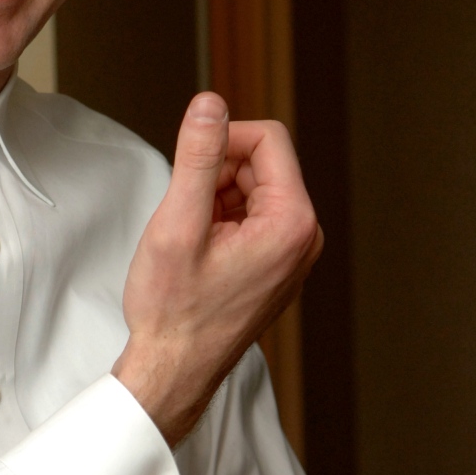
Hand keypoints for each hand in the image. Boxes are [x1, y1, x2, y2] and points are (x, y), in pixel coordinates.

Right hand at [114, 93, 321, 443]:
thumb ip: (197, 157)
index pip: (268, 139)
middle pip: (260, 163)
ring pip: (251, 189)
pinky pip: (249, 217)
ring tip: (188, 239)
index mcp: (292, 223)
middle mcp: (303, 238)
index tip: (188, 164)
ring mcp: (291, 254)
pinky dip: (218, 220)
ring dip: (214, 198)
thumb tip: (210, 104)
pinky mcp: (274, 265)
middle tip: (184, 213)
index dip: (222, 139)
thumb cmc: (175, 311)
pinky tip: (196, 251)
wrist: (172, 370)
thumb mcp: (178, 223)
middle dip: (216, 173)